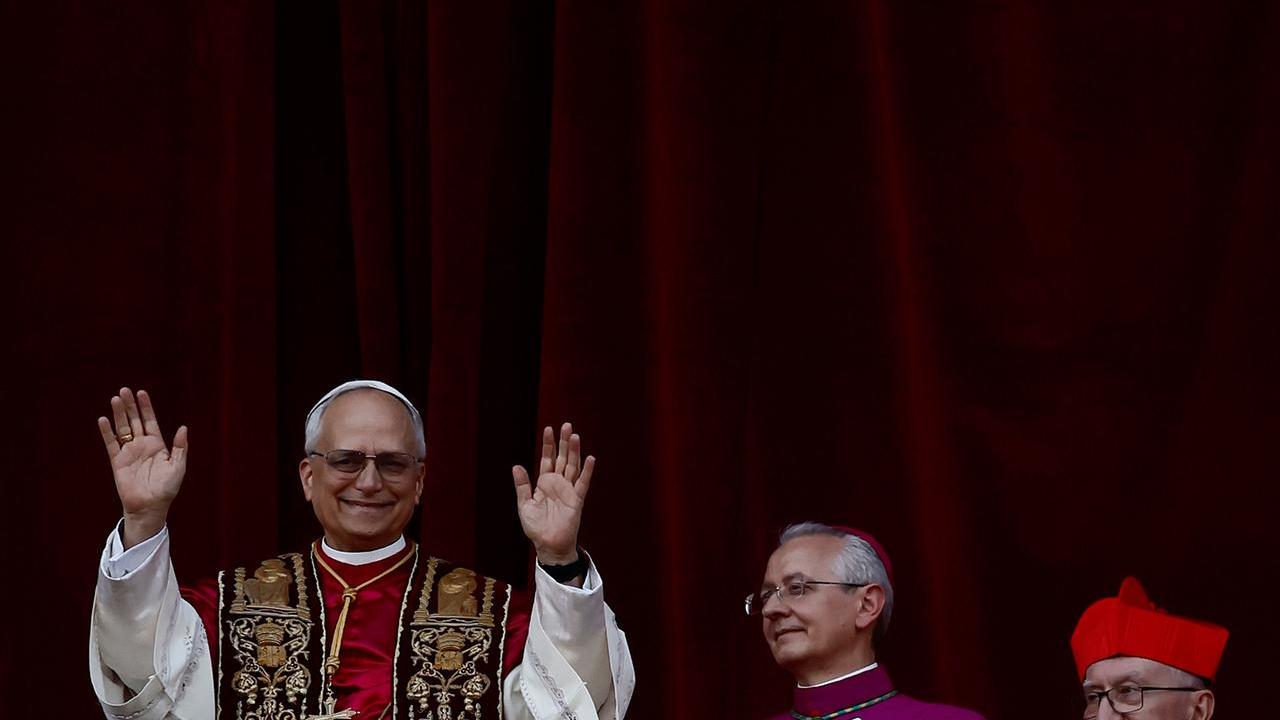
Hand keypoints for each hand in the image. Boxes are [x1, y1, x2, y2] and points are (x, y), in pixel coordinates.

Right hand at [97, 388, 188, 548]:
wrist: (151, 506)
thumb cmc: (167, 489)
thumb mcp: (178, 466)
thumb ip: (180, 447)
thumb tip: (183, 428)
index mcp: (157, 445)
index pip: (150, 421)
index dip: (146, 407)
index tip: (141, 393)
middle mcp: (142, 445)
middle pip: (135, 420)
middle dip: (130, 406)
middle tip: (124, 390)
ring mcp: (129, 452)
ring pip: (122, 428)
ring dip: (118, 414)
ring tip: (115, 399)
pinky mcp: (118, 461)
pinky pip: (111, 444)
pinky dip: (107, 432)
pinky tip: (103, 420)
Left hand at [512, 423, 594, 564]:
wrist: (549, 545)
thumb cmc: (536, 527)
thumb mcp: (525, 505)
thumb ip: (523, 485)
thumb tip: (516, 466)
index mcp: (544, 483)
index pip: (547, 459)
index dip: (548, 445)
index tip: (549, 429)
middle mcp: (557, 483)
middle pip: (562, 458)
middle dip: (563, 442)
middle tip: (567, 425)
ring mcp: (568, 490)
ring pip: (572, 466)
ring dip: (574, 452)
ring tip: (575, 436)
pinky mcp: (577, 499)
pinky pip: (583, 483)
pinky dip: (587, 471)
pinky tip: (590, 458)